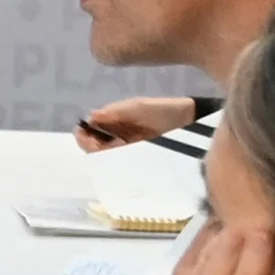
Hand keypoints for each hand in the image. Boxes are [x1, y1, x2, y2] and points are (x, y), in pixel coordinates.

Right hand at [74, 96, 204, 151]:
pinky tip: (128, 155)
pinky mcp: (140, 162)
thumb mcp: (137, 107)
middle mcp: (116, 140)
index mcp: (112, 124)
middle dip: (94, 148)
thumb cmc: (162, 110)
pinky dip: (121, 164)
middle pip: (94, 149)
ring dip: (108, 156)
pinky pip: (123, 167)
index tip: (85, 136)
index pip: (88, 134)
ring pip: (107, 159)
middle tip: (105, 145)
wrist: (190, 121)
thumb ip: (114, 112)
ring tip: (120, 147)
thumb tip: (90, 117)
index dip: (84, 136)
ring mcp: (128, 152)